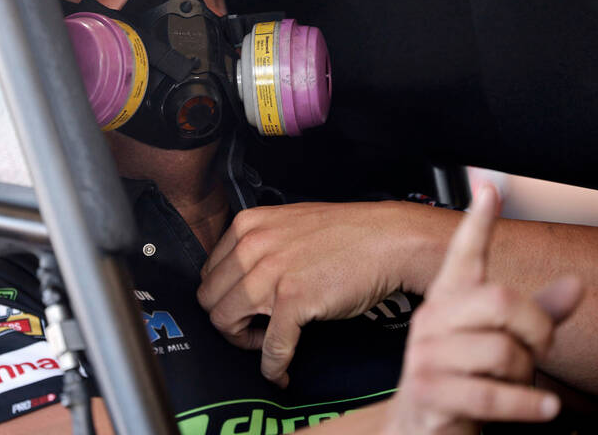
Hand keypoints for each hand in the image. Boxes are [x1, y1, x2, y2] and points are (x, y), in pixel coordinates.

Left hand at [197, 202, 406, 386]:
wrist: (389, 239)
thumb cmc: (347, 234)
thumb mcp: (288, 225)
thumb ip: (259, 246)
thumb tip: (239, 280)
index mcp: (247, 225)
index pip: (208, 273)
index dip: (223, 297)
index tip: (242, 308)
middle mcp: (252, 245)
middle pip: (210, 300)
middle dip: (228, 322)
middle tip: (253, 330)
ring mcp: (271, 273)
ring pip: (226, 322)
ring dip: (245, 343)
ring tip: (268, 344)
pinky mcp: (294, 299)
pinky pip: (271, 346)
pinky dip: (273, 366)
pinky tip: (281, 372)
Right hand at [387, 184, 583, 433]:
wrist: (419, 427)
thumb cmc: (465, 378)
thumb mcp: (501, 341)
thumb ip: (537, 314)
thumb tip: (576, 284)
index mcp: (450, 298)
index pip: (464, 252)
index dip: (477, 221)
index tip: (488, 188)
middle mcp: (433, 318)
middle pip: (501, 300)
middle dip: (536, 327)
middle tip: (540, 347)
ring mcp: (428, 354)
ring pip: (501, 351)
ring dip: (526, 375)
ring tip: (521, 385)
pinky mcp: (430, 391)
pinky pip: (492, 395)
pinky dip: (527, 404)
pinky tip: (544, 407)